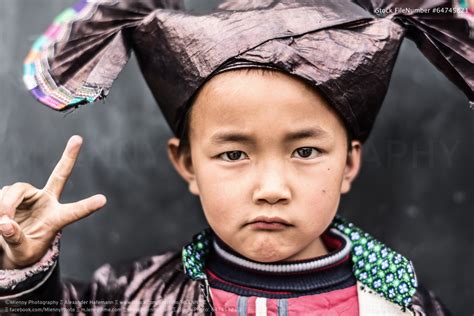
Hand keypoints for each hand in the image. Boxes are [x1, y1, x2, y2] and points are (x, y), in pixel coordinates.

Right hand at [0, 135, 106, 268]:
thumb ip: (16, 240)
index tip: (103, 200)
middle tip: (78, 139)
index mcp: (57, 218)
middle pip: (59, 175)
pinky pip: (2, 194)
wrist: (9, 247)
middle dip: (68, 157)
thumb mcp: (22, 253)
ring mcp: (31, 196)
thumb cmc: (23, 251)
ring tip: (2, 222)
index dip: (87, 206)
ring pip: (17, 189)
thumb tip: (6, 224)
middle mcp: (48, 202)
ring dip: (6, 204)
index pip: (74, 212)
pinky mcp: (14, 194)